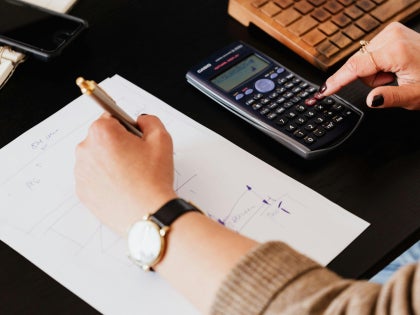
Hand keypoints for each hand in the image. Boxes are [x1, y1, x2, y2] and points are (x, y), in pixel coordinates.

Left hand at [74, 114, 176, 235]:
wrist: (148, 213)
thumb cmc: (153, 179)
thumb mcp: (162, 139)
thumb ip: (150, 121)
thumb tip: (141, 121)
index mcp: (102, 132)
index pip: (110, 118)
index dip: (127, 128)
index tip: (134, 139)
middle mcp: (85, 150)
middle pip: (101, 138)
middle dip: (117, 145)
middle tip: (136, 160)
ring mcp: (81, 172)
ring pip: (97, 159)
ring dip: (110, 162)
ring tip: (130, 176)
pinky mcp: (82, 191)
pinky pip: (93, 178)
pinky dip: (105, 180)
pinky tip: (122, 187)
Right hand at [320, 22, 419, 109]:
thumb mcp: (414, 96)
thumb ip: (389, 98)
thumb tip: (370, 99)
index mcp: (396, 50)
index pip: (355, 68)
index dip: (337, 82)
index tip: (323, 91)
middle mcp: (391, 35)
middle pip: (358, 65)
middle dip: (370, 78)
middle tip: (392, 81)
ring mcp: (391, 32)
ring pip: (363, 60)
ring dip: (375, 72)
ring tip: (396, 74)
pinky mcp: (391, 33)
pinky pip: (370, 54)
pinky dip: (378, 64)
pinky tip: (394, 67)